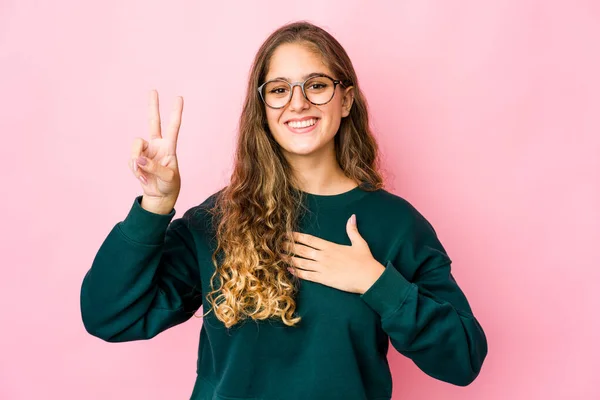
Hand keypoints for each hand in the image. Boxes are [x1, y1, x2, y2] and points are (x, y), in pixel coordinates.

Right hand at [129, 90, 183, 210]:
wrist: (160, 196)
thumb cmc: (169, 185)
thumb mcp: (167, 178)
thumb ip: (155, 167)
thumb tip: (139, 159)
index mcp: (169, 147)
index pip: (173, 126)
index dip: (176, 112)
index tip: (179, 97)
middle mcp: (157, 145)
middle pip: (154, 122)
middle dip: (153, 106)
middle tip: (153, 90)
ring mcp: (145, 151)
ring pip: (135, 147)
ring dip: (136, 161)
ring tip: (143, 175)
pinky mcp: (136, 159)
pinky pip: (131, 161)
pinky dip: (135, 170)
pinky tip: (142, 177)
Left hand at [281, 214, 385, 293]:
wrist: (369, 278)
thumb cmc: (365, 261)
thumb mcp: (359, 243)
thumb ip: (352, 230)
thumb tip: (352, 216)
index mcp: (330, 246)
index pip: (309, 239)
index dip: (296, 236)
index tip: (286, 233)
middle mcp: (324, 256)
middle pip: (301, 250)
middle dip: (288, 246)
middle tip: (277, 244)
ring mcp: (322, 268)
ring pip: (301, 263)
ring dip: (289, 259)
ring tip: (279, 256)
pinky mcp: (324, 279)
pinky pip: (306, 275)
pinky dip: (297, 273)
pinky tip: (289, 270)